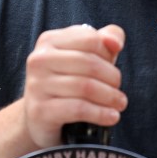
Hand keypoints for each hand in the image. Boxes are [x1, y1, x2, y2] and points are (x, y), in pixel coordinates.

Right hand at [23, 24, 127, 147]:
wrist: (40, 117)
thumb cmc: (68, 82)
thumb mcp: (86, 56)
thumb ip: (105, 40)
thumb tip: (115, 43)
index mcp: (49, 41)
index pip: (91, 39)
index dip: (109, 55)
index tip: (113, 69)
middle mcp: (39, 60)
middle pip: (90, 63)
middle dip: (113, 78)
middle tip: (119, 92)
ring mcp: (37, 85)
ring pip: (86, 87)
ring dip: (110, 97)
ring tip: (119, 104)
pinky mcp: (40, 110)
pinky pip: (78, 109)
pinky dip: (100, 113)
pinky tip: (112, 117)